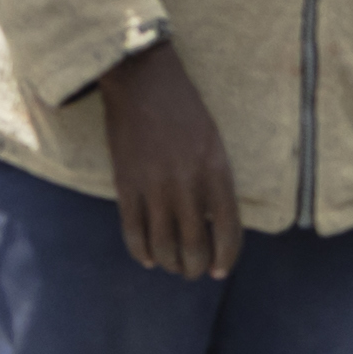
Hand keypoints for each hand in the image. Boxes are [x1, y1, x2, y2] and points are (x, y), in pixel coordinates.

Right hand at [97, 41, 243, 279]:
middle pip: (194, 245)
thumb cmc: (184, 109)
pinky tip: (146, 258)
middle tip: (193, 272)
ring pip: (163, 245)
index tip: (221, 270)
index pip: (228, 230)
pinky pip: (132, 230)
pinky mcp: (125, 184)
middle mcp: (187, 183)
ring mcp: (154, 185)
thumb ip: (214, 181)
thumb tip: (212, 222)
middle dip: (195, 267)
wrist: (143, 81)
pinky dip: (140, 250)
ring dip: (169, 263)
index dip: (226, 257)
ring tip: (172, 266)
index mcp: (216, 171)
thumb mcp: (213, 143)